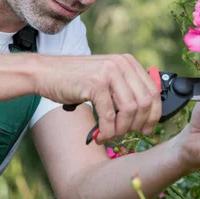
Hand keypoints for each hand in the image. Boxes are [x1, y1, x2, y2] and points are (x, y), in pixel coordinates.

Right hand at [35, 54, 160, 143]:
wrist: (45, 73)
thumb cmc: (74, 79)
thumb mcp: (105, 77)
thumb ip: (125, 88)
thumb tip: (147, 113)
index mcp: (128, 62)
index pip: (153, 91)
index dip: (153, 115)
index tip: (146, 129)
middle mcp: (121, 64)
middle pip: (145, 102)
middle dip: (138, 124)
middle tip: (126, 134)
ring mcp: (109, 72)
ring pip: (130, 110)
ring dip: (121, 129)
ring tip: (109, 135)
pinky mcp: (96, 84)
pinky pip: (109, 116)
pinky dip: (107, 131)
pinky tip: (100, 136)